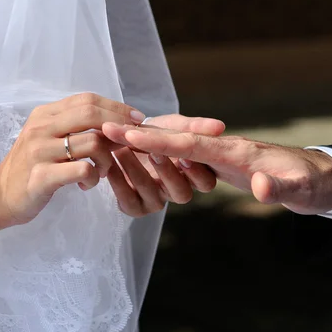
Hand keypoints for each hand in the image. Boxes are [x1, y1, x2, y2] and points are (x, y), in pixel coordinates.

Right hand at [0, 93, 146, 237]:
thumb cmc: (30, 167)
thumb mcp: (48, 138)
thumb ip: (74, 126)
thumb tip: (115, 121)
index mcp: (45, 114)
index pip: (87, 100)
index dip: (117, 107)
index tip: (137, 119)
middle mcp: (41, 128)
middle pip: (91, 114)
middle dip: (118, 126)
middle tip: (131, 143)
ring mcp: (40, 151)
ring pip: (92, 143)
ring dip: (106, 159)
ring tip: (101, 172)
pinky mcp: (41, 176)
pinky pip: (82, 169)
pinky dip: (93, 176)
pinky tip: (87, 183)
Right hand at [102, 122, 331, 214]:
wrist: (321, 177)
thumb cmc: (310, 183)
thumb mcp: (300, 189)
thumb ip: (279, 188)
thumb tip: (258, 188)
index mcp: (235, 151)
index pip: (187, 144)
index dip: (154, 140)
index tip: (123, 133)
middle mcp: (223, 147)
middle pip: (174, 139)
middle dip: (140, 135)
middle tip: (104, 130)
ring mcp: (222, 155)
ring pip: (176, 147)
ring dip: (146, 144)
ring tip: (114, 141)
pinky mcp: (222, 164)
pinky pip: (185, 157)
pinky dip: (161, 155)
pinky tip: (146, 158)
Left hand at [104, 114, 224, 215]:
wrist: (126, 138)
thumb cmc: (156, 132)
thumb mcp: (175, 125)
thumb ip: (194, 126)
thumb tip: (220, 126)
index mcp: (193, 174)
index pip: (205, 181)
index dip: (196, 171)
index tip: (186, 155)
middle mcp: (177, 190)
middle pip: (181, 193)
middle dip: (167, 172)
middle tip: (154, 152)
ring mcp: (156, 200)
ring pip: (153, 195)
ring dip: (137, 172)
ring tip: (123, 149)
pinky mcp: (135, 206)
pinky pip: (129, 202)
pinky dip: (119, 182)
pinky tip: (111, 165)